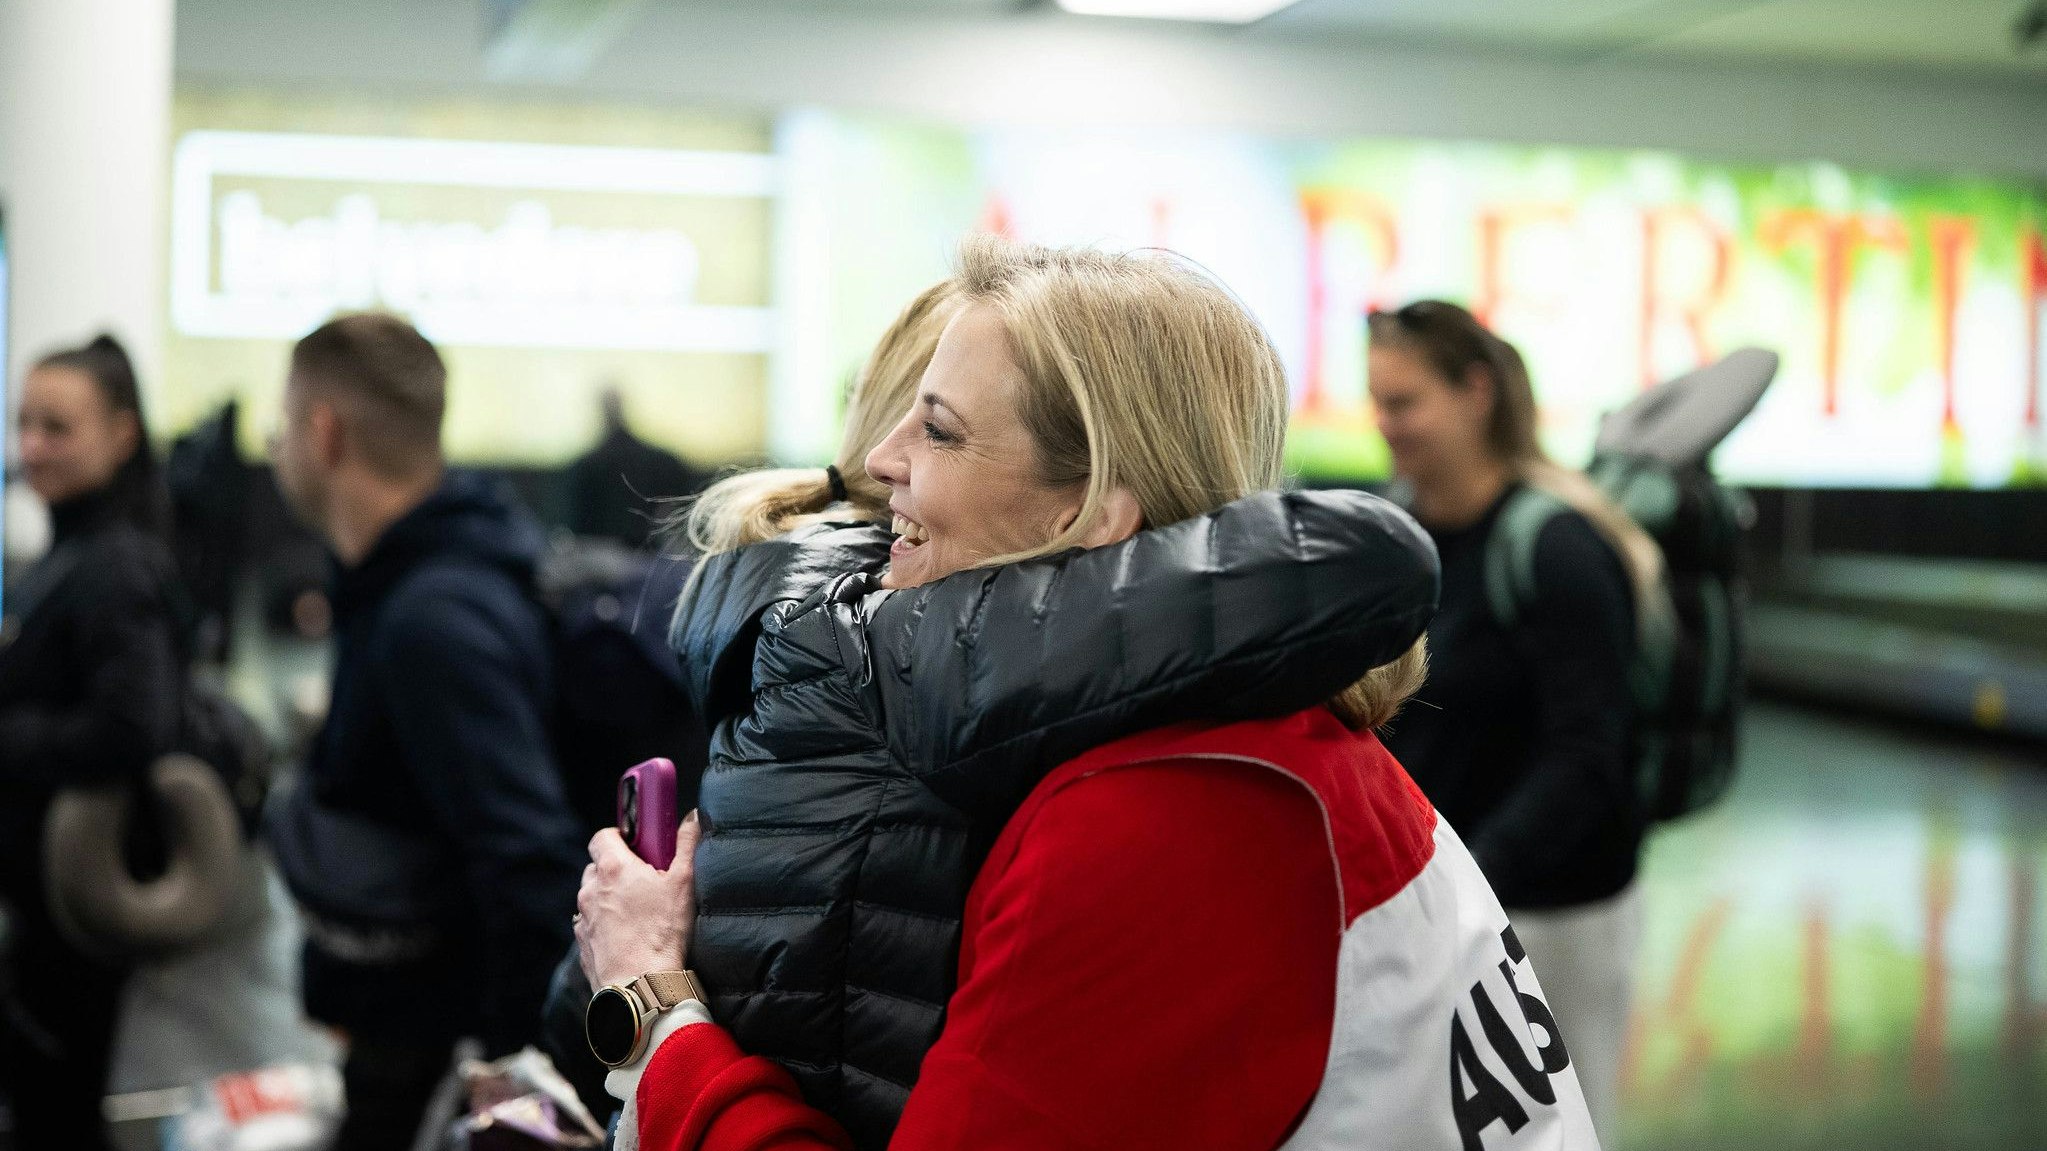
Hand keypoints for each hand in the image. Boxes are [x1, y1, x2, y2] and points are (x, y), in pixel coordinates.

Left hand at [576, 811, 701, 990]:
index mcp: (613, 868)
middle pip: (597, 866)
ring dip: (609, 897)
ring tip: (638, 911)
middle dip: (617, 868)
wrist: (640, 986)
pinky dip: (604, 923)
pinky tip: (628, 935)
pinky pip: (590, 923)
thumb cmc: (663, 933)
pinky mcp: (583, 943)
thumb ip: (687, 844)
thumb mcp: (684, 882)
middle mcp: (591, 889)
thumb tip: (692, 817)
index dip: (619, 836)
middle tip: (644, 880)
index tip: (637, 845)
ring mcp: (583, 918)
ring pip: (592, 896)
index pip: (602, 836)